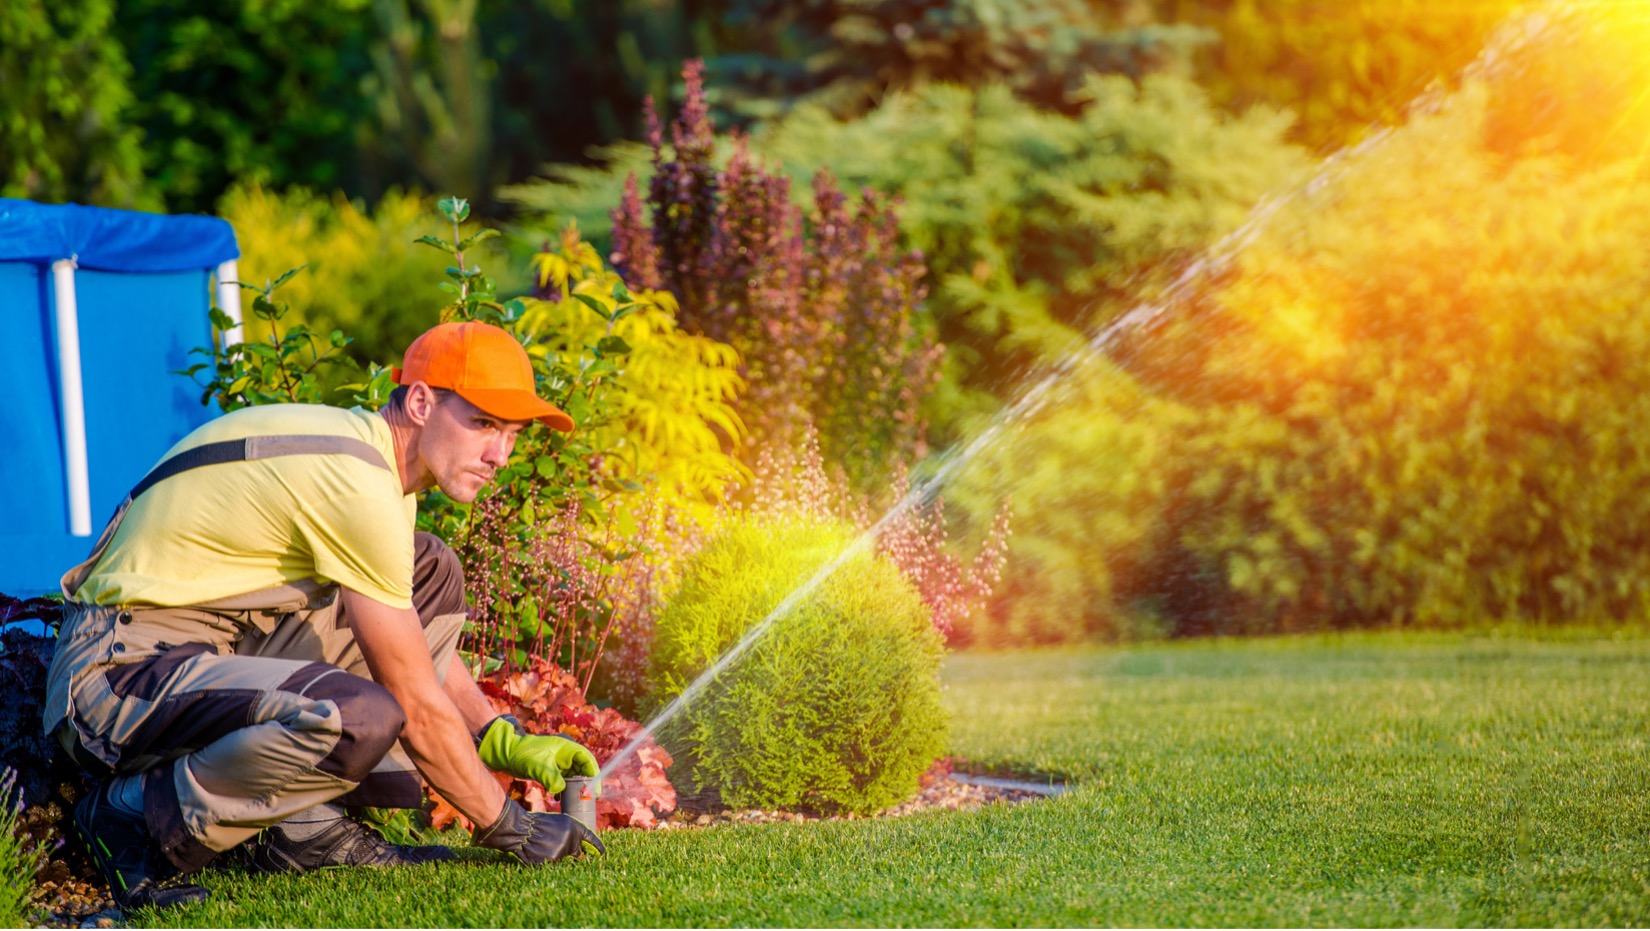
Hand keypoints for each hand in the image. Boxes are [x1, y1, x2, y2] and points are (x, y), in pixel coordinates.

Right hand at [473, 799, 604, 863]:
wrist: (520, 829)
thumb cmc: (537, 824)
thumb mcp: (558, 823)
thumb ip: (571, 835)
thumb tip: (580, 852)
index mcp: (574, 827)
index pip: (590, 838)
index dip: (598, 846)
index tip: (604, 854)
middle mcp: (571, 839)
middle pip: (574, 852)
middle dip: (567, 851)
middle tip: (552, 844)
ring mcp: (561, 851)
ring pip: (561, 859)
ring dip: (553, 856)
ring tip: (541, 845)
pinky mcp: (552, 861)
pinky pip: (552, 865)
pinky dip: (546, 862)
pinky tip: (537, 852)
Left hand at [476, 715, 598, 794]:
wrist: (508, 754)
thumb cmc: (524, 754)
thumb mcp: (538, 766)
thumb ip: (551, 778)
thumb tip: (560, 791)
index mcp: (567, 747)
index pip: (587, 759)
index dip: (593, 774)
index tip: (595, 790)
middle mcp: (566, 754)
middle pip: (583, 769)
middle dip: (586, 784)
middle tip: (588, 799)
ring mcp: (559, 762)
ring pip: (574, 776)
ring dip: (575, 788)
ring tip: (576, 801)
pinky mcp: (552, 769)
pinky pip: (564, 780)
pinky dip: (564, 789)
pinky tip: (559, 798)